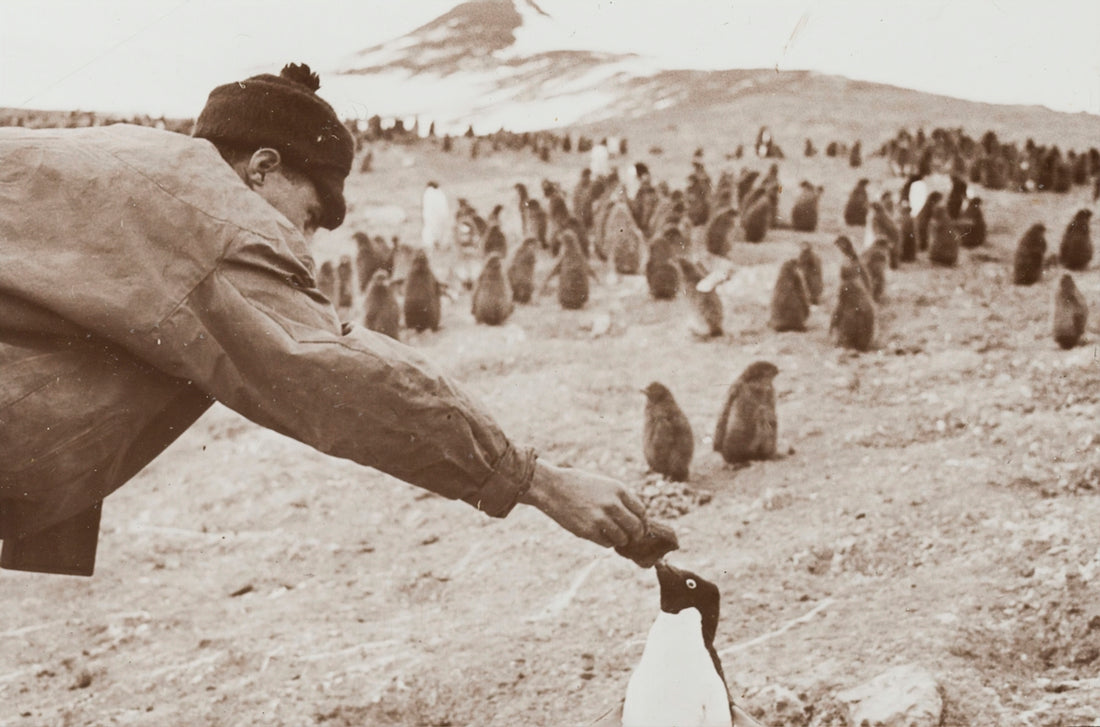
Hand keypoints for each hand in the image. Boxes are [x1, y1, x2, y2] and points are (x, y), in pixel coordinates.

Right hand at [519, 461, 646, 547]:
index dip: (643, 523)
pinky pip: (607, 543)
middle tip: (632, 538)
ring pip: (622, 538)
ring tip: (614, 536)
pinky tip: (600, 536)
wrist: (552, 487)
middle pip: (636, 527)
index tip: (641, 528)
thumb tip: (635, 518)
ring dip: (620, 540)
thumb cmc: (578, 484)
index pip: (641, 511)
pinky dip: (607, 542)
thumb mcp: (603, 484)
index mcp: (618, 489)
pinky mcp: (588, 531)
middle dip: (636, 535)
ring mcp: (600, 518)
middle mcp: (612, 504)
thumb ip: (619, 498)